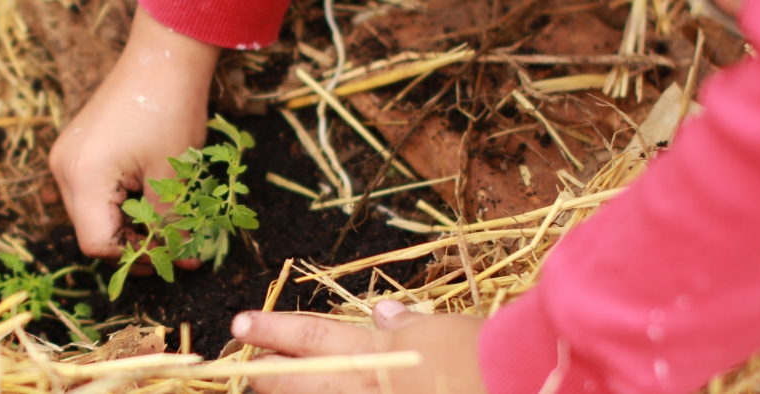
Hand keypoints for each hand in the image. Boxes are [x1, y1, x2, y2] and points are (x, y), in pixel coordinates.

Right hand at [48, 7, 219, 269]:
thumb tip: (180, 261)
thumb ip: (169, 224)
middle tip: (175, 246)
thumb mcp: (172, 177)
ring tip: (166, 223)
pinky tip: (148, 200)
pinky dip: (118, 204)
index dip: (136, 257)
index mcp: (84, 177)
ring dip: (127, 225)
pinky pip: (92, 192)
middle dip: (133, 245)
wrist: (162, 59)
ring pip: (92, 215)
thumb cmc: (170, 111)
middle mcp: (64, 170)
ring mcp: (66, 158)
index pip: (97, 244)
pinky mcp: (76, 150)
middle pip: (91, 232)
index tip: (172, 256)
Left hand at [230, 300, 487, 392]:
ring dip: (294, 392)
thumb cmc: (489, 356)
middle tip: (243, 369)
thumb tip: (383, 311)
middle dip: (267, 376)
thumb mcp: (446, 330)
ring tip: (273, 387)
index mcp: (380, 350)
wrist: (520, 386)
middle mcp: (368, 386)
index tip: (240, 325)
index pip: (313, 335)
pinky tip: (326, 393)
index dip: (274, 330)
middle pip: (301, 382)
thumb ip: (409, 324)